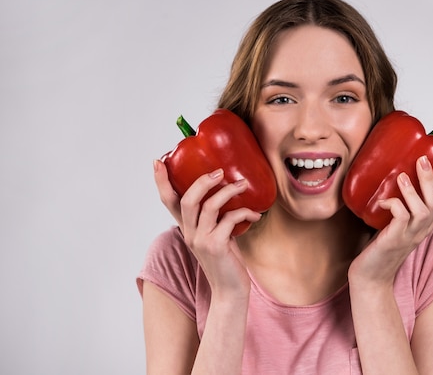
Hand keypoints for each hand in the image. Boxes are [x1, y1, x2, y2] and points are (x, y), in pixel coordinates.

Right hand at [153, 160, 260, 298]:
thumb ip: (216, 218)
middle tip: (219, 171)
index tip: (157, 161)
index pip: (168, 202)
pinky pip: (229, 220)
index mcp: (187, 228)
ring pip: (209, 206)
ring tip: (243, 185)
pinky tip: (255, 215)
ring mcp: (201, 240)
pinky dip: (245, 213)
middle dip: (202, 181)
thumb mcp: (217, 235)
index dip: (161, 182)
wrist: (230, 291)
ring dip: (228, 192)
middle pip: (187, 200)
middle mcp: (190, 233)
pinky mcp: (216, 246)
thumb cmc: (227, 261)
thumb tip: (231, 191)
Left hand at [348, 156, 432, 287]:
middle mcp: (421, 231)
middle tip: (423, 159)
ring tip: (401, 176)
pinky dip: (393, 205)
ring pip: (422, 211)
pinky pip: (400, 218)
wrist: (370, 278)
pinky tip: (382, 201)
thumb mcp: (396, 224)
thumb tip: (391, 177)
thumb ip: (400, 207)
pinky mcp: (394, 240)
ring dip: (412, 191)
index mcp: (425, 225)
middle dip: (432, 180)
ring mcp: (409, 236)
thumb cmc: (380, 248)